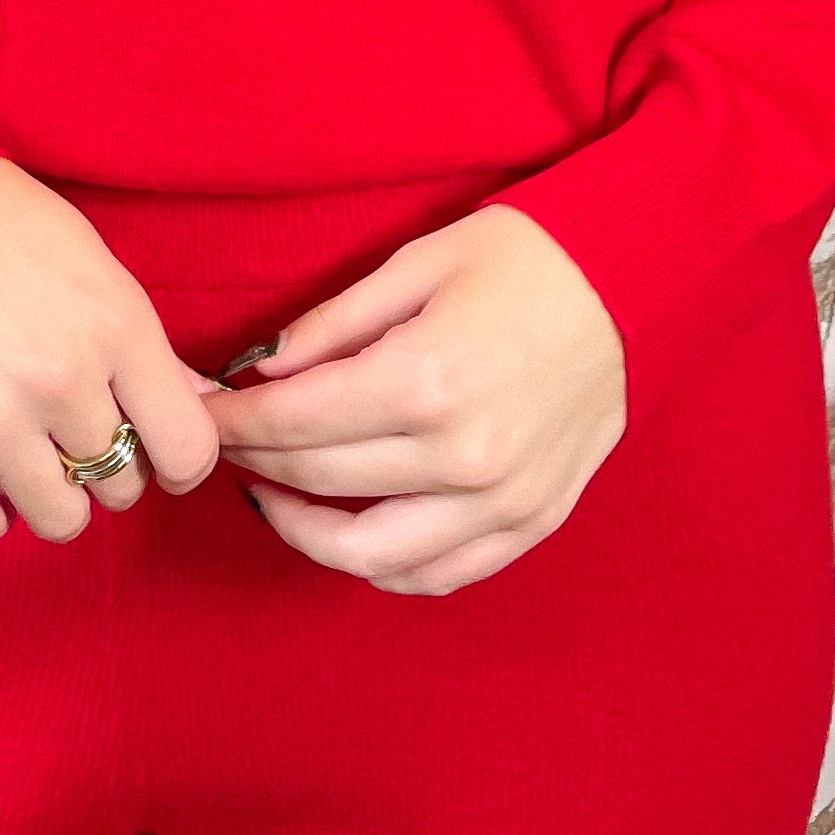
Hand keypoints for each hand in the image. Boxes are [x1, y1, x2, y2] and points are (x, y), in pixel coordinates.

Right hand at [0, 157, 225, 546]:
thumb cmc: (10, 231)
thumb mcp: (100, 270)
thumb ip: (151, 352)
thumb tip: (201, 410)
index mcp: (116, 328)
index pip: (187, 449)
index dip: (179, 462)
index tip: (156, 453)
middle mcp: (60, 380)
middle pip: (122, 485)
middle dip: (107, 466)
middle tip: (73, 433)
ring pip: (61, 518)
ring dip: (53, 496)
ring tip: (29, 453)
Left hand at [208, 205, 626, 595]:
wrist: (634, 283)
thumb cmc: (525, 259)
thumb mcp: (418, 263)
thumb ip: (333, 323)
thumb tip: (260, 371)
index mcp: (425, 379)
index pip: (293, 423)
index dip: (232, 422)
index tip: (200, 414)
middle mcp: (461, 455)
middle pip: (320, 482)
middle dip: (255, 463)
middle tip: (224, 443)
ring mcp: (500, 501)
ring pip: (370, 555)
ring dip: (304, 530)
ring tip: (273, 496)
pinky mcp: (531, 522)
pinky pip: (439, 575)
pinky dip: (382, 570)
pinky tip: (350, 536)